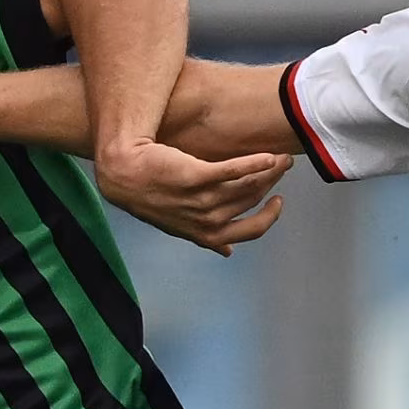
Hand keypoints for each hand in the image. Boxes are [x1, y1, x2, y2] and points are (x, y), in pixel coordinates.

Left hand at [94, 138, 289, 255]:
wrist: (124, 172)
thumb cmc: (152, 195)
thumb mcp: (180, 224)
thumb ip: (208, 236)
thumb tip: (226, 251)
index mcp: (205, 234)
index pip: (250, 231)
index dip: (268, 217)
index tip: (278, 201)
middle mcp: (205, 220)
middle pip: (251, 202)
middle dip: (273, 186)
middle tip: (284, 168)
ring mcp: (199, 199)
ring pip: (246, 187)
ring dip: (269, 172)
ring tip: (281, 158)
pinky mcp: (194, 175)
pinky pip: (233, 170)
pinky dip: (255, 164)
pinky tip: (269, 157)